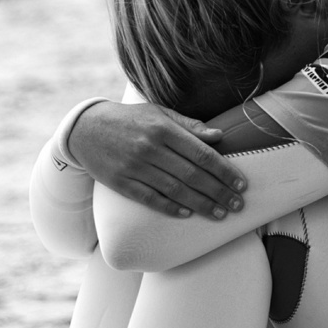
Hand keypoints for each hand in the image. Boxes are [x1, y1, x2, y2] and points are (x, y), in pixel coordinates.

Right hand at [67, 102, 245, 218]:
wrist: (85, 129)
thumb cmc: (129, 120)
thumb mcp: (159, 113)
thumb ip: (189, 125)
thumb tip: (219, 136)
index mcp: (163, 129)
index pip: (202, 154)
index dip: (224, 171)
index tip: (241, 184)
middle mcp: (150, 148)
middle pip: (192, 175)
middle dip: (219, 192)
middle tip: (238, 205)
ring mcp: (134, 167)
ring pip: (175, 190)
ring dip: (200, 204)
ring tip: (219, 214)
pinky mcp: (121, 183)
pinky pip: (150, 199)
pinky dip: (170, 207)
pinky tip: (188, 214)